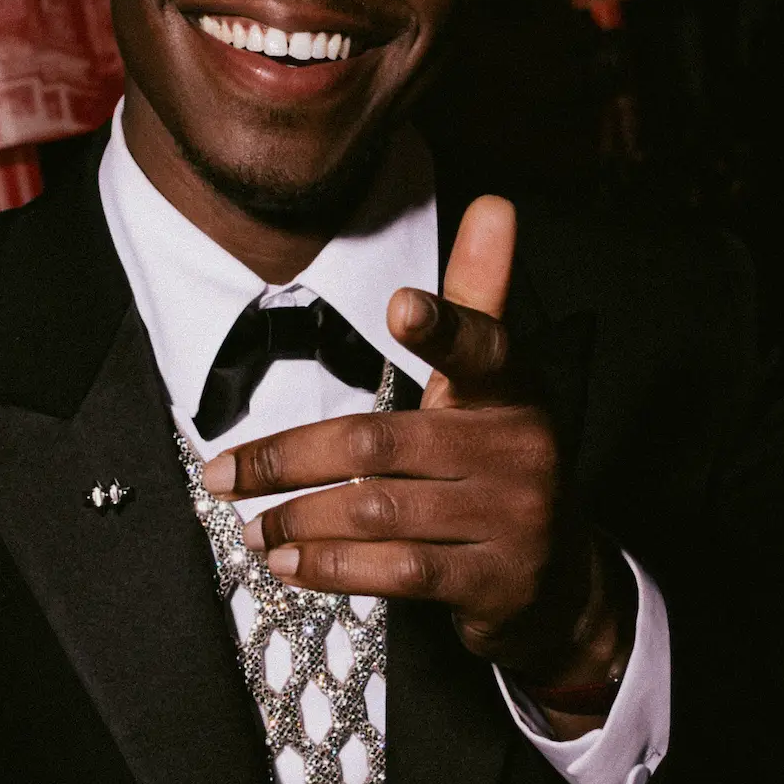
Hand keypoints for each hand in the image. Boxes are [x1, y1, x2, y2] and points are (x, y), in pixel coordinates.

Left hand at [200, 198, 630, 712]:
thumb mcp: (497, 383)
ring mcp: (508, 517)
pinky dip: (333, 566)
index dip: (443, 325)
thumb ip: (475, 301)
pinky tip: (291, 563)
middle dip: (288, 460)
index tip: (402, 306)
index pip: (481, 346)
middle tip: (224, 474)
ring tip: (252, 526)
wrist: (560, 579)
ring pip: (379, 511)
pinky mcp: (491, 579)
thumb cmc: (500, 464)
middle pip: (380, 443)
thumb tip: (493, 205)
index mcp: (511, 387)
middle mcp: (516, 447)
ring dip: (300, 519)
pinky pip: (397, 571)